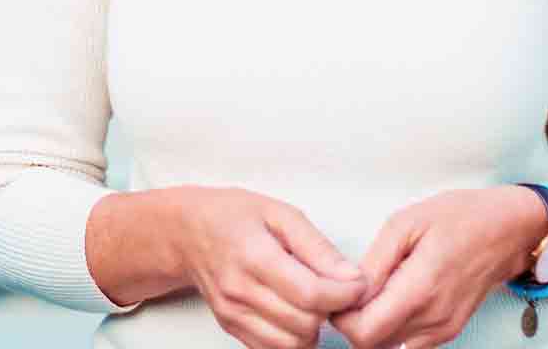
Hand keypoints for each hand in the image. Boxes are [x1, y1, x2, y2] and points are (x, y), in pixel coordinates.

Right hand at [176, 185, 371, 348]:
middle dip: (330, 309)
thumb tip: (351, 276)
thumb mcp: (280, 213)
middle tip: (335, 287)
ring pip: (291, 345)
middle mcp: (241, 292)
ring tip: (314, 299)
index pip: (310, 294)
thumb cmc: (234, 215)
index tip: (359, 284)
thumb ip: (317, 246)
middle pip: (304, 324)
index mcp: (255, 256)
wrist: (188, 231)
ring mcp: (233, 315)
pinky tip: (294, 310)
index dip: (344, 294)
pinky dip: (292, 337)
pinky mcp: (231, 328)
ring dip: (313, 327)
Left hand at [328, 187, 539, 348]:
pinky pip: (408, 341)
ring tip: (374, 286)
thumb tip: (350, 287)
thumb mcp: (410, 221)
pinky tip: (393, 294)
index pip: (364, 332)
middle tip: (350, 285)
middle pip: (372, 344)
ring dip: (372, 324)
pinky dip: (392, 325)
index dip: (341, 316)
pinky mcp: (448, 332)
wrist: (508, 230)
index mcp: (421, 289)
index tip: (338, 289)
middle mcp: (433, 319)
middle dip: (353, 319)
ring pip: (388, 345)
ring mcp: (443, 330)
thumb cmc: (460, 216)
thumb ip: (376, 260)